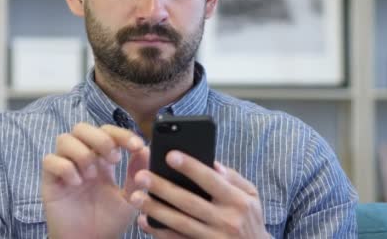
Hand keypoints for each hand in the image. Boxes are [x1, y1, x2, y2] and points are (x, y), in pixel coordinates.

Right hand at [42, 123, 147, 238]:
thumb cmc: (108, 222)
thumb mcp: (130, 197)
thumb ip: (137, 174)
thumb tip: (145, 149)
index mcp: (102, 159)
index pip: (108, 132)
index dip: (121, 134)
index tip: (136, 146)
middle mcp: (82, 159)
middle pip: (82, 127)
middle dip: (100, 138)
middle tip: (114, 159)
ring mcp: (65, 168)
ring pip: (64, 138)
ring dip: (82, 153)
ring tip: (92, 175)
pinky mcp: (50, 181)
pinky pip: (50, 160)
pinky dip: (65, 168)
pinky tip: (76, 184)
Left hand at [129, 151, 269, 238]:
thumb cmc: (249, 218)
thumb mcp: (251, 196)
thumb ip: (233, 178)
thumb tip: (211, 162)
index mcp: (238, 201)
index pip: (211, 180)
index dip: (190, 167)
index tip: (170, 155)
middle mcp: (227, 221)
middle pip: (189, 202)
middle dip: (163, 188)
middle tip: (142, 176)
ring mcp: (213, 238)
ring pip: (180, 223)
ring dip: (155, 210)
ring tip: (135, 197)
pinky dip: (159, 232)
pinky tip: (144, 220)